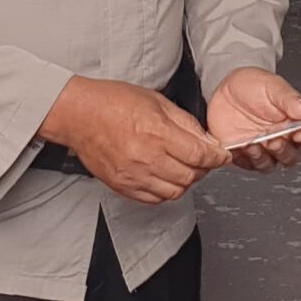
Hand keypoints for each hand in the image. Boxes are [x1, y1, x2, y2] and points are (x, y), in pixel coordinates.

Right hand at [38, 77, 227, 204]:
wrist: (78, 115)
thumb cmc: (111, 102)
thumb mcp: (156, 101)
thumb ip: (184, 122)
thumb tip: (206, 139)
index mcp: (157, 133)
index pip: (200, 155)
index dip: (217, 157)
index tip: (222, 156)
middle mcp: (146, 157)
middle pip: (190, 176)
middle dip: (203, 169)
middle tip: (202, 159)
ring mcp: (134, 175)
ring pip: (175, 192)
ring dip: (185, 181)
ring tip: (183, 168)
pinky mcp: (123, 186)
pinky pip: (154, 199)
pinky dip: (166, 191)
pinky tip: (165, 177)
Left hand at [204, 67, 300, 171]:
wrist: (224, 89)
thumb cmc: (252, 85)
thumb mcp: (272, 85)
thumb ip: (289, 99)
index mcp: (291, 122)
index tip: (298, 134)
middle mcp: (278, 138)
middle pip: (289, 156)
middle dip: (284, 152)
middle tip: (275, 141)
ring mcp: (261, 149)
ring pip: (269, 164)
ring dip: (263, 158)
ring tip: (254, 145)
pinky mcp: (243, 155)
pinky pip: (246, 163)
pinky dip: (244, 159)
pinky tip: (241, 146)